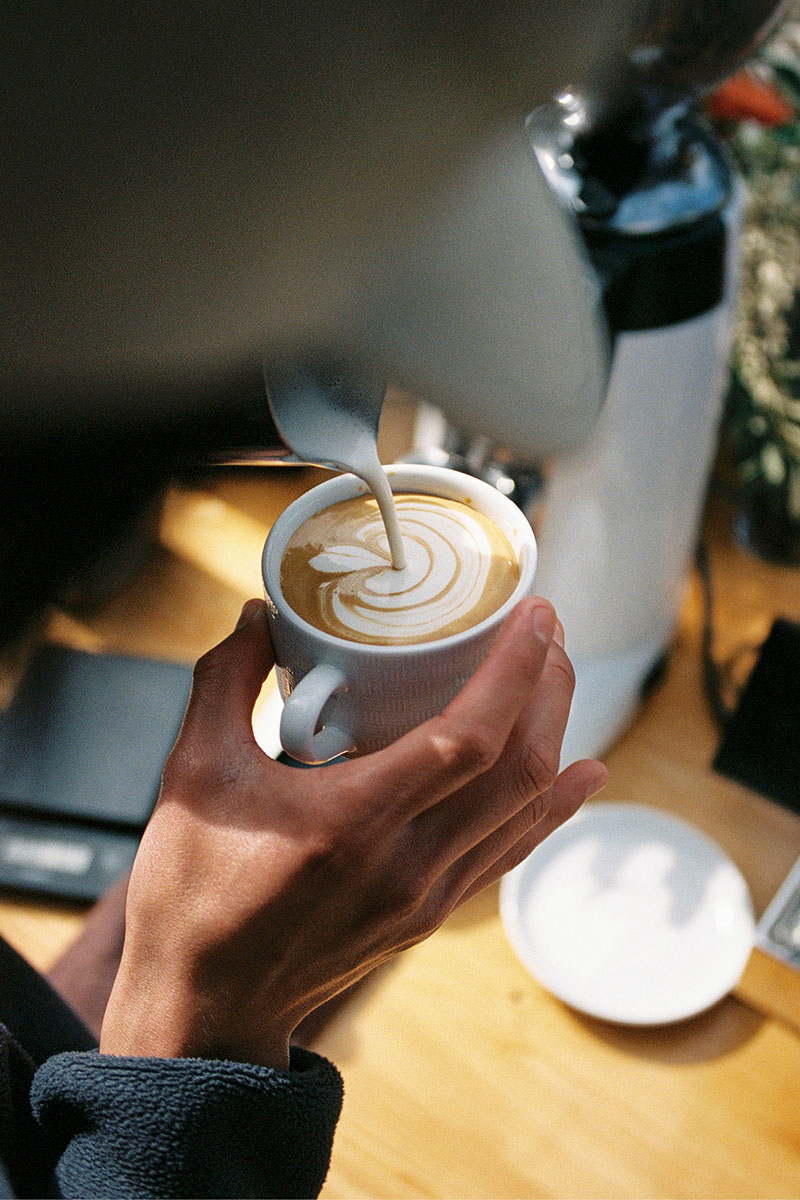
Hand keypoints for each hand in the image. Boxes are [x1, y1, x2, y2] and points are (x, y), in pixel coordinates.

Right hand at [100, 597, 606, 1069]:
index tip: (532, 616)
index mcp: (351, 821)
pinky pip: (509, 849)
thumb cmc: (194, 894)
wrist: (207, 1008)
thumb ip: (226, 682)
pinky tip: (580, 773)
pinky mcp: (429, 914)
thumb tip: (259, 615)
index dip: (514, 671)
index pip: (468, 738)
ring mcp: (426, 896)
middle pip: (518, 768)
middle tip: (547, 629)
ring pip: (523, 808)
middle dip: (547, 689)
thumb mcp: (193, 775)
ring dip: (554, 735)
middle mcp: (406, 863)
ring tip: (556, 675)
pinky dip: (550, 805)